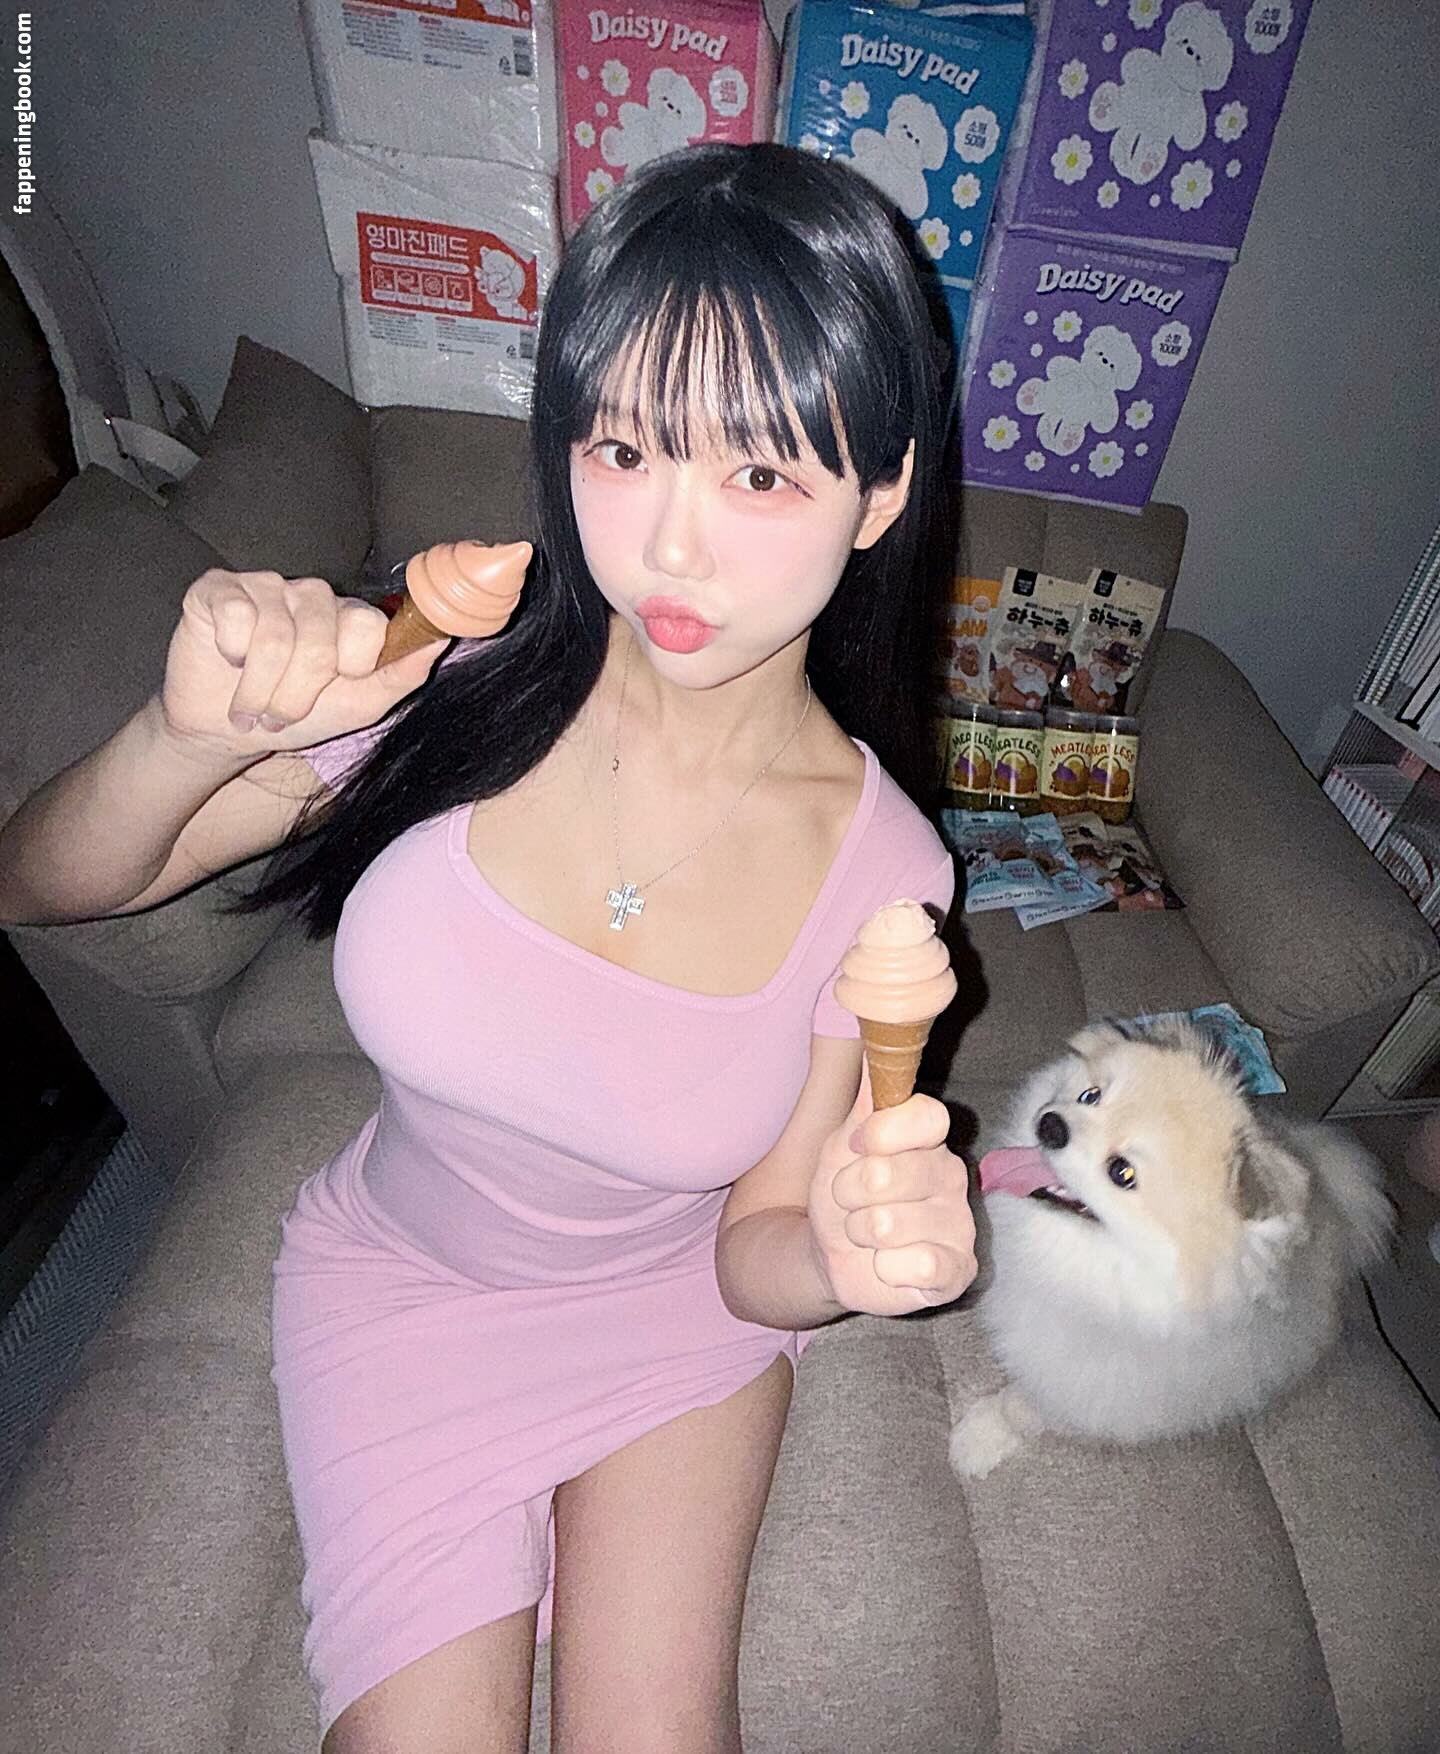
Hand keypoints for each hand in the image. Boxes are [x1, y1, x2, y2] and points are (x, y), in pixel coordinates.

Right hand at [158, 568, 448, 758]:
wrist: (224, 729)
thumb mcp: (360, 705)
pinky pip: (236, 616)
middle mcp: (311, 595)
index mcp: (349, 618)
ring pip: (274, 637)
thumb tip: (442, 640)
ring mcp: (266, 586)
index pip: (368, 627)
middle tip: (279, 714)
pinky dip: (231, 653)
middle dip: (296, 696)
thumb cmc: (294, 715)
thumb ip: (402, 674)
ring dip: (259, 690)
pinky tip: (228, 660)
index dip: (350, 667)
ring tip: (251, 706)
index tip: (333, 688)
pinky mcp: (219, 588)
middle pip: (318, 641)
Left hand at [807, 1064, 976, 1316]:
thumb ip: (866, 1101)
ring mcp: (958, 1224)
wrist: (831, 1255)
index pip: (927, 1116)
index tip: (858, 1145)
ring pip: (889, 1223)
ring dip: (860, 1233)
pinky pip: (918, 1266)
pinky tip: (888, 1265)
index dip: (882, 1133)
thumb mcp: (841, 1144)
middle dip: (848, 1192)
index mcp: (928, 1139)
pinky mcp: (958, 1270)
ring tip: (867, 1234)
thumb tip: (874, 1033)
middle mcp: (950, 1175)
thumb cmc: (842, 1195)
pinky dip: (885, 1269)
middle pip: (889, 1173)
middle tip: (852, 1202)